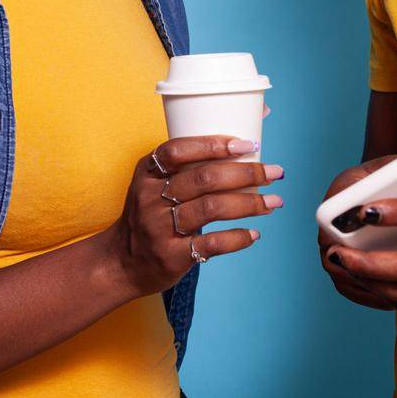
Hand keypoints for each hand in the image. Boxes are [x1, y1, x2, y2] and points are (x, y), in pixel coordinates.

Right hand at [100, 135, 283, 298]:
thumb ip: (191, 165)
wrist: (122, 262)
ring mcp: (159, 228)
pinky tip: (254, 233)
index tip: (248, 144)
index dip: (214, 145)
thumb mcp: (155, 184)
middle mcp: (151, 198)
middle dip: (246, 173)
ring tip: (274, 201)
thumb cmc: (150, 213)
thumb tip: (249, 135)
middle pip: (203, 178)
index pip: (178, 150)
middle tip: (274, 172)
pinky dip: (237, 238)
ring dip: (249, 203)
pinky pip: (211, 244)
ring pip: (211, 209)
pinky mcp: (171, 256)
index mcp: (147, 173)